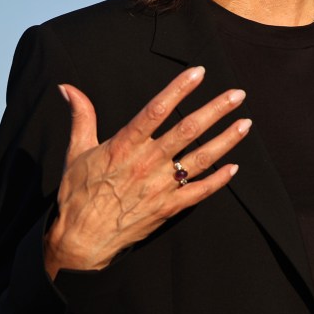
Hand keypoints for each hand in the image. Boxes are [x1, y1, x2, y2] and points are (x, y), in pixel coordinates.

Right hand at [44, 66, 249, 277]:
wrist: (81, 241)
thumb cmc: (77, 194)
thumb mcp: (76, 151)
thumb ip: (81, 116)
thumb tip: (67, 87)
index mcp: (125, 146)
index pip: (156, 110)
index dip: (179, 89)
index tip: (199, 72)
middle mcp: (146, 163)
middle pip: (187, 130)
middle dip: (215, 110)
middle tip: (237, 94)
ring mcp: (160, 187)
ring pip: (200, 159)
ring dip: (225, 140)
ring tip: (245, 123)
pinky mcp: (167, 208)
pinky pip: (199, 192)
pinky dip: (218, 180)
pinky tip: (234, 167)